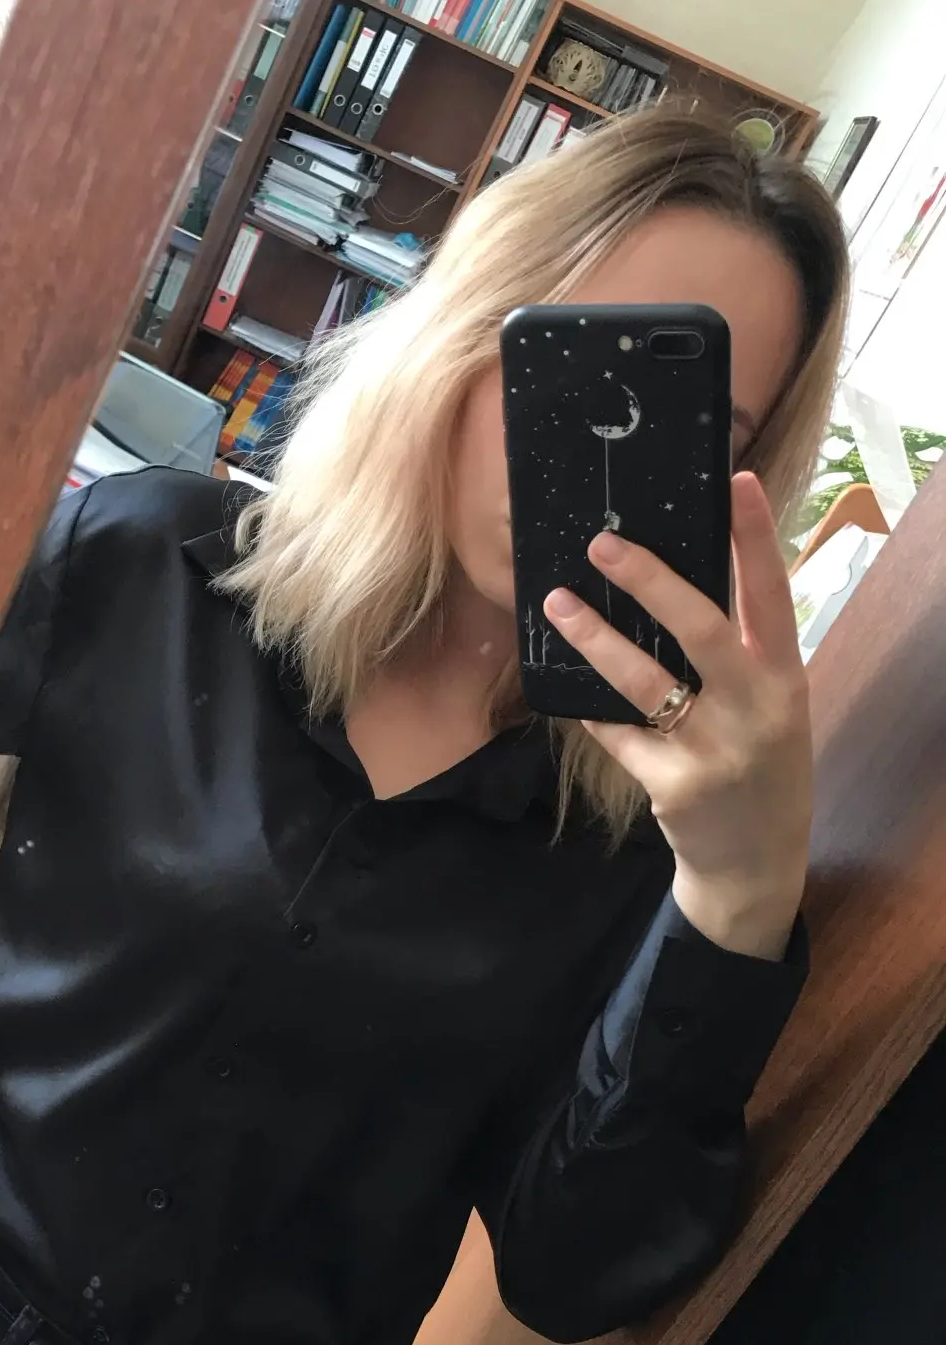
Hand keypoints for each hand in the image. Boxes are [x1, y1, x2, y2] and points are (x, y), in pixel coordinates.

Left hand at [543, 473, 810, 959]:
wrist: (756, 861)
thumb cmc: (758, 765)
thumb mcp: (770, 706)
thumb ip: (739, 657)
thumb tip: (672, 588)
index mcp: (785, 678)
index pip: (772, 595)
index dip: (756, 538)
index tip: (737, 483)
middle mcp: (757, 709)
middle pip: (703, 629)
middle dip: (650, 581)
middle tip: (602, 544)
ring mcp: (714, 749)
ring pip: (646, 681)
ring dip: (596, 639)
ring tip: (559, 604)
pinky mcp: (673, 783)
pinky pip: (619, 732)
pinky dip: (594, 711)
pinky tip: (574, 695)